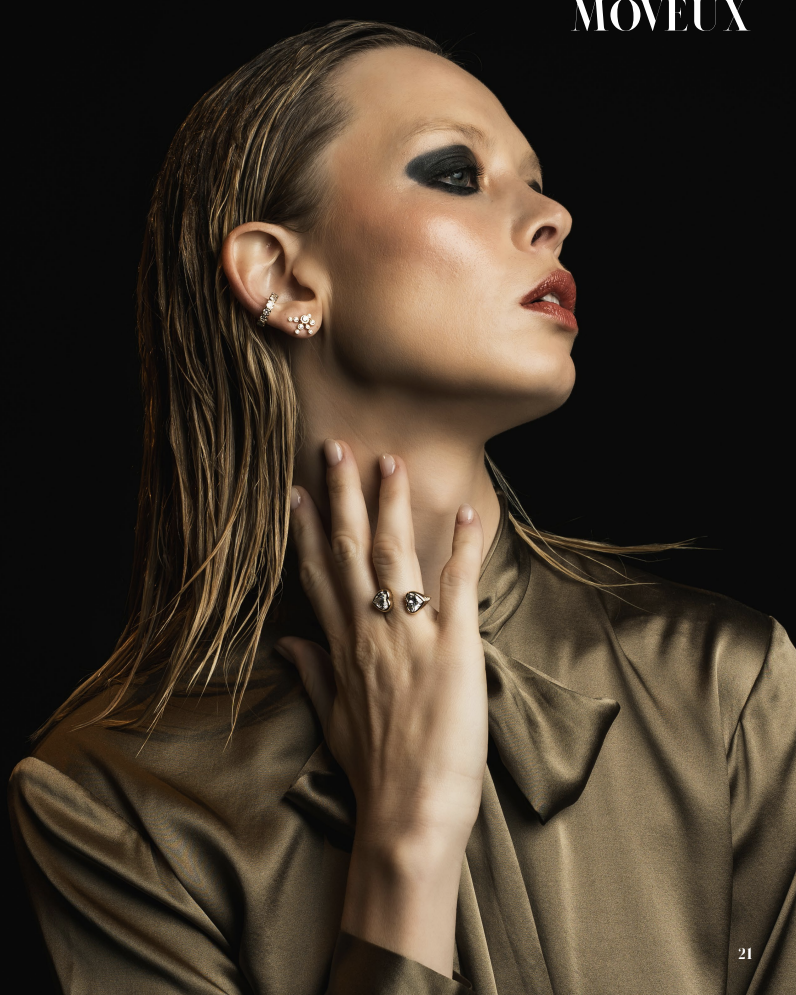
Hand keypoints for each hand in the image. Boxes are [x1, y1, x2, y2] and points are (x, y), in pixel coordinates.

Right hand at [277, 439, 487, 846]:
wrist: (408, 815)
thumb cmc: (374, 772)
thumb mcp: (332, 720)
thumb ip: (313, 674)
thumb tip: (288, 645)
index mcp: (341, 648)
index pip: (317, 575)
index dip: (305, 530)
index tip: (295, 491)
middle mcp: (368, 631)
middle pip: (349, 550)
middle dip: (341, 496)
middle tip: (337, 448)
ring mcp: (409, 635)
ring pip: (394, 555)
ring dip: (392, 505)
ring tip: (390, 463)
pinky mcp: (454, 646)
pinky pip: (457, 584)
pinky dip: (463, 546)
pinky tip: (467, 511)